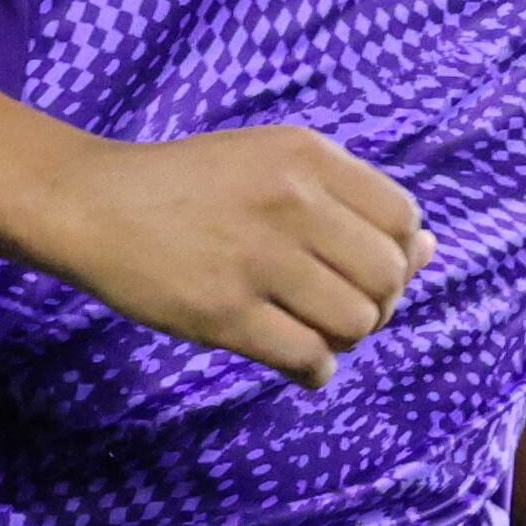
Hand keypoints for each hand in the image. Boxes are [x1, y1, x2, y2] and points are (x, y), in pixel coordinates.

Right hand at [18, 123, 431, 387]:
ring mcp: (258, 259)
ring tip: (313, 329)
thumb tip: (429, 250)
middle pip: (387, 277)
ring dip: (344, 337)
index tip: (363, 266)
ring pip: (355, 323)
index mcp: (306, 155)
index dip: (397, 253)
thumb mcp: (273, 160)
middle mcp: (290, 201)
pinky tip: (297, 359)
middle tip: (340, 305)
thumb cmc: (193, 185)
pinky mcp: (225, 314)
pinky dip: (316, 370)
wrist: (96, 204)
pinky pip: (309, 359)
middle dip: (378, 302)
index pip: (402, 218)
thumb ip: (348, 198)